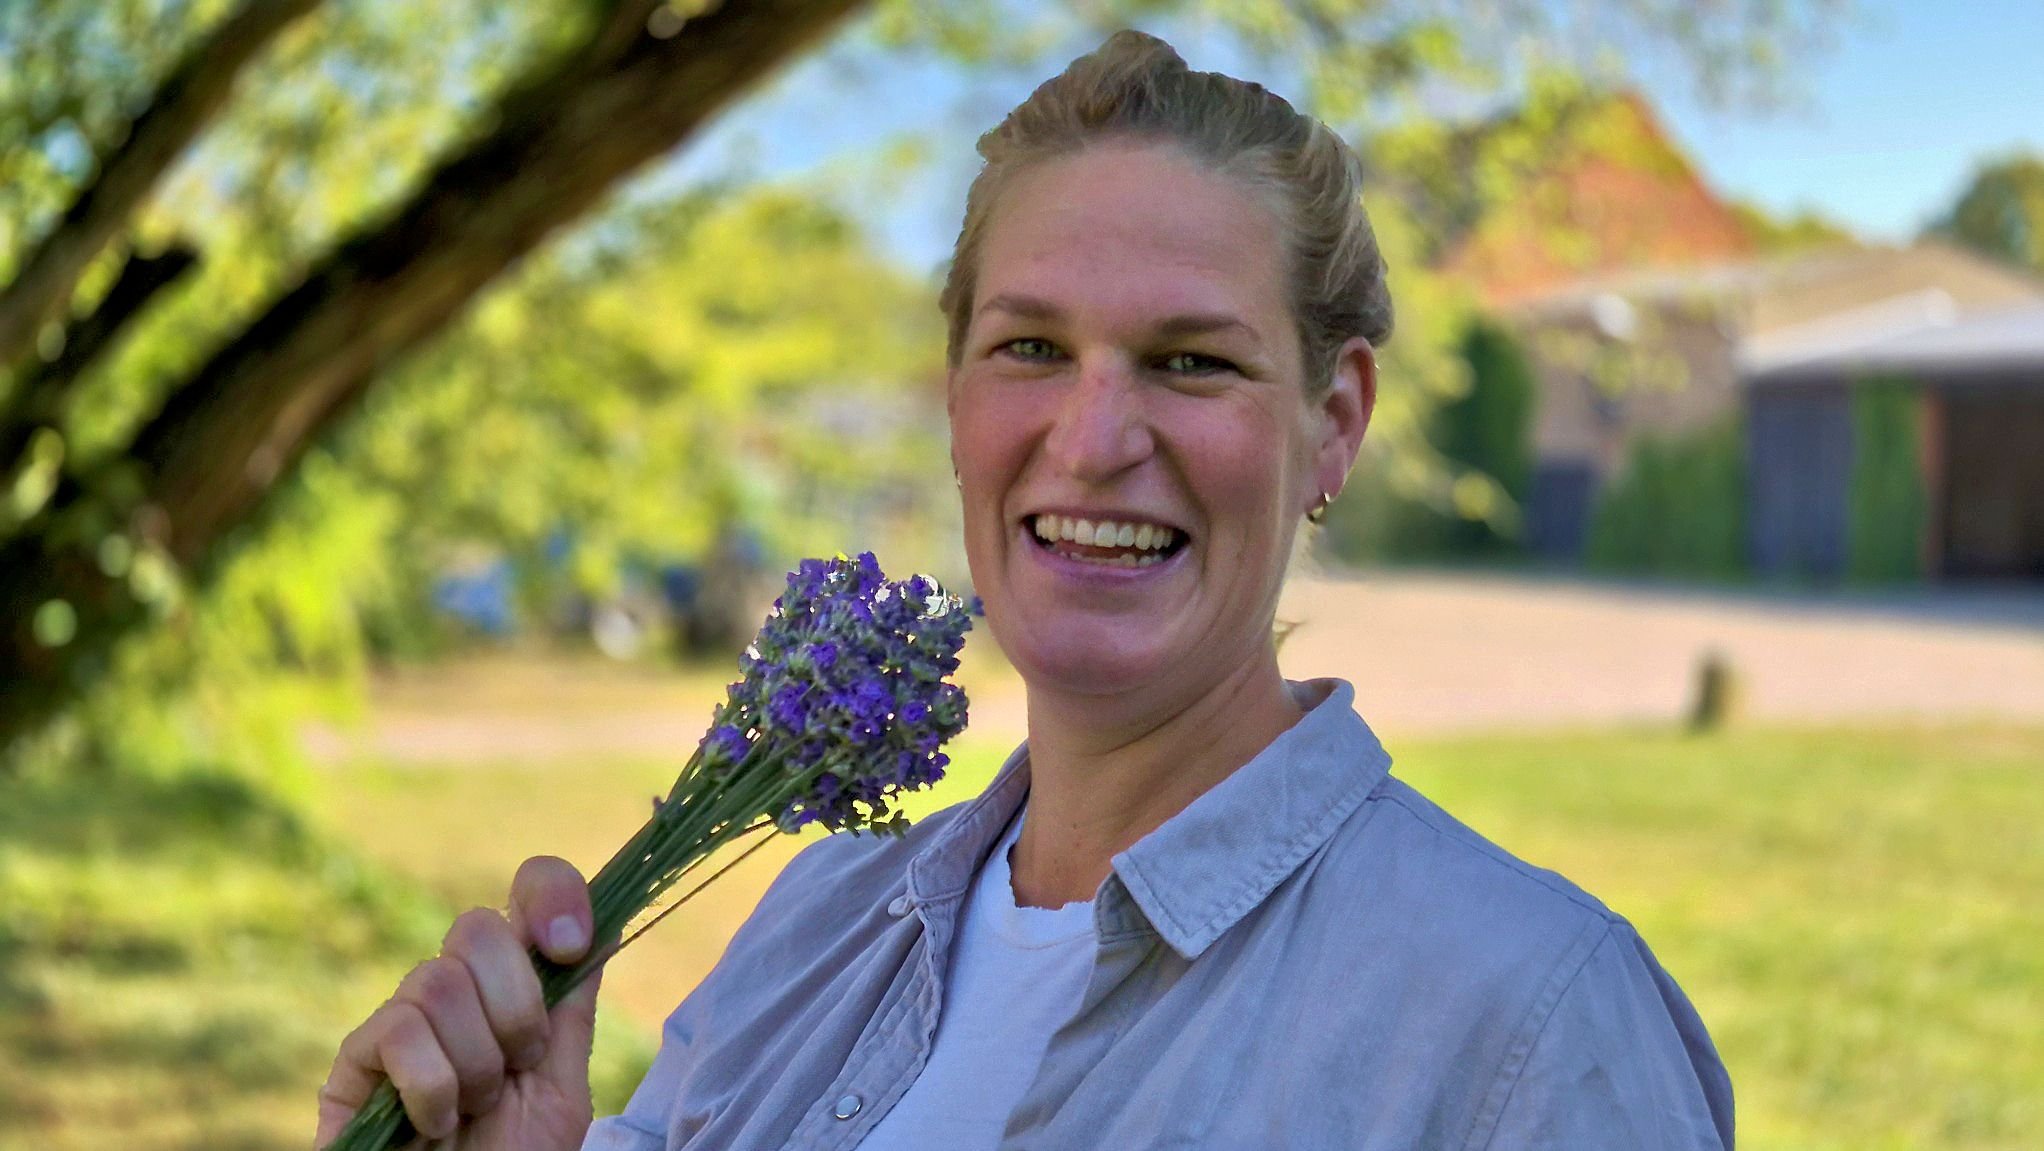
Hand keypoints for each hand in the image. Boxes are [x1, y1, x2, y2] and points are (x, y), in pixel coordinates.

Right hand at [316, 856, 601, 1150]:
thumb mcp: (562, 1086)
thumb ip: (571, 1011)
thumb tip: (602, 922)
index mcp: (511, 986)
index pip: (527, 893)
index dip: (551, 895)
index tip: (572, 947)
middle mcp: (455, 991)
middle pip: (477, 927)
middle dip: (516, 1005)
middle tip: (520, 1066)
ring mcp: (401, 1021)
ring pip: (437, 982)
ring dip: (476, 1060)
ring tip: (475, 1108)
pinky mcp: (355, 1061)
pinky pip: (398, 1031)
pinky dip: (432, 1085)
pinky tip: (434, 1121)